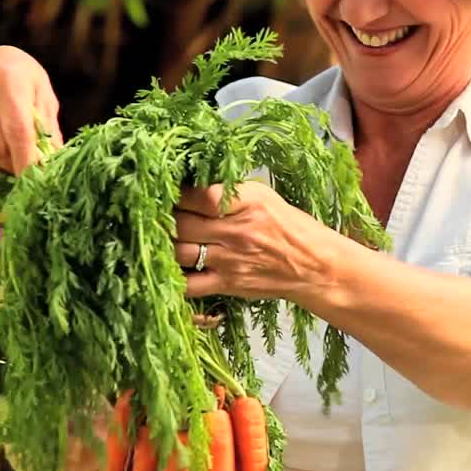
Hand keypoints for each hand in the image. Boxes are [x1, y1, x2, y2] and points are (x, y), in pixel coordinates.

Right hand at [0, 45, 61, 181]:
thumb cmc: (26, 82)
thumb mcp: (45, 99)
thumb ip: (48, 131)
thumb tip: (49, 167)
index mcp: (9, 82)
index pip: (16, 131)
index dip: (26, 161)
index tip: (35, 182)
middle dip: (13, 164)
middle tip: (25, 164)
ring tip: (10, 159)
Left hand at [172, 182, 341, 302]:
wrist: (315, 266)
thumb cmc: (289, 226)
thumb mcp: (264, 196)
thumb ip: (229, 191)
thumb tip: (190, 185)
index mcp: (248, 202)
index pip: (197, 194)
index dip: (176, 193)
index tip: (168, 190)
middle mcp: (237, 230)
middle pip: (180, 223)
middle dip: (162, 217)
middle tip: (155, 214)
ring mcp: (230, 260)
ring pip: (178, 251)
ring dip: (163, 244)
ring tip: (159, 237)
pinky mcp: (227, 284)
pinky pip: (188, 284)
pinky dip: (172, 276)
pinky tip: (167, 267)